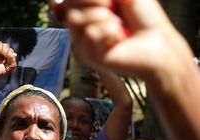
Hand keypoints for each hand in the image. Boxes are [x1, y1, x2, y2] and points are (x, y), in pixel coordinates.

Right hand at [53, 0, 193, 81]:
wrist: (157, 41)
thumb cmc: (144, 19)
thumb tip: (59, 0)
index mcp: (86, 15)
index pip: (68, 1)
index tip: (108, 1)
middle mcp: (81, 30)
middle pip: (69, 8)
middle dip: (96, 2)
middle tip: (114, 11)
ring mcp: (83, 44)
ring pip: (75, 19)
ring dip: (104, 18)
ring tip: (118, 28)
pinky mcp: (89, 57)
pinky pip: (90, 33)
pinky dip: (109, 32)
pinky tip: (118, 40)